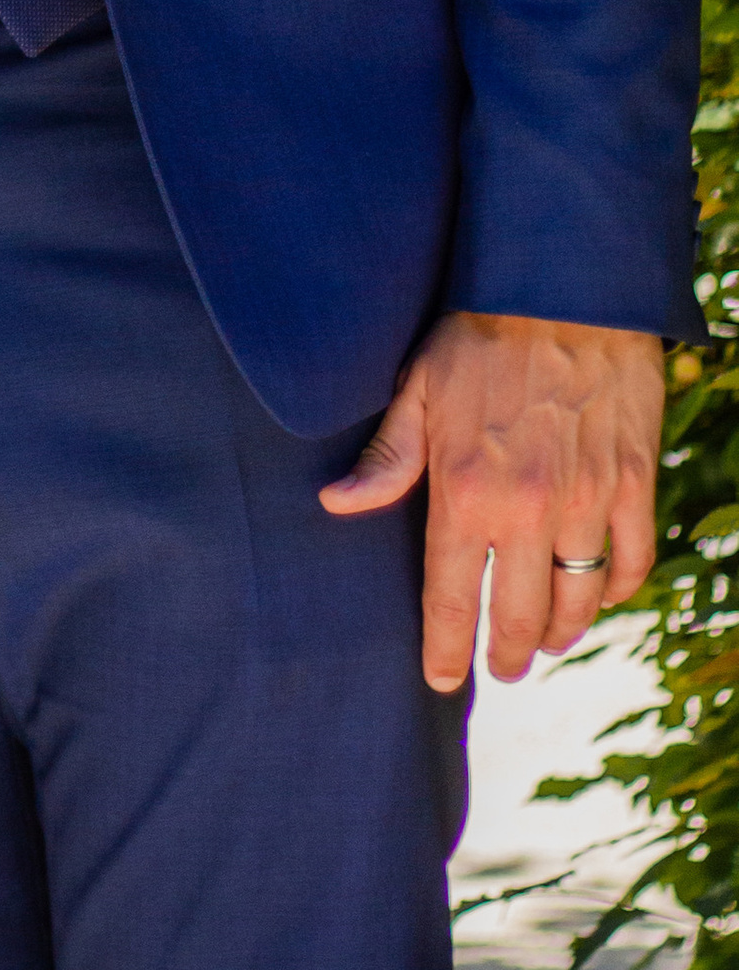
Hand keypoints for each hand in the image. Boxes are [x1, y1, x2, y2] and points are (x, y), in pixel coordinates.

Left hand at [319, 311, 664, 689]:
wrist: (565, 291)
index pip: (451, 598)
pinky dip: (616, 591)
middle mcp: (528, 510)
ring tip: (543, 642)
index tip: (440, 679)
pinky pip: (631, 563)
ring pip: (578, 602)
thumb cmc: (479, 337)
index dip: (445, 650)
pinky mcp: (632, 485)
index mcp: (465, 491)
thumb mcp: (418, 390)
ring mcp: (587, 502)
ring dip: (559, 634)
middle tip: (498, 671)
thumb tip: (336, 504)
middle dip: (504, 655)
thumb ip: (386, 459)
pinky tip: (598, 596)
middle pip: (517, 616)